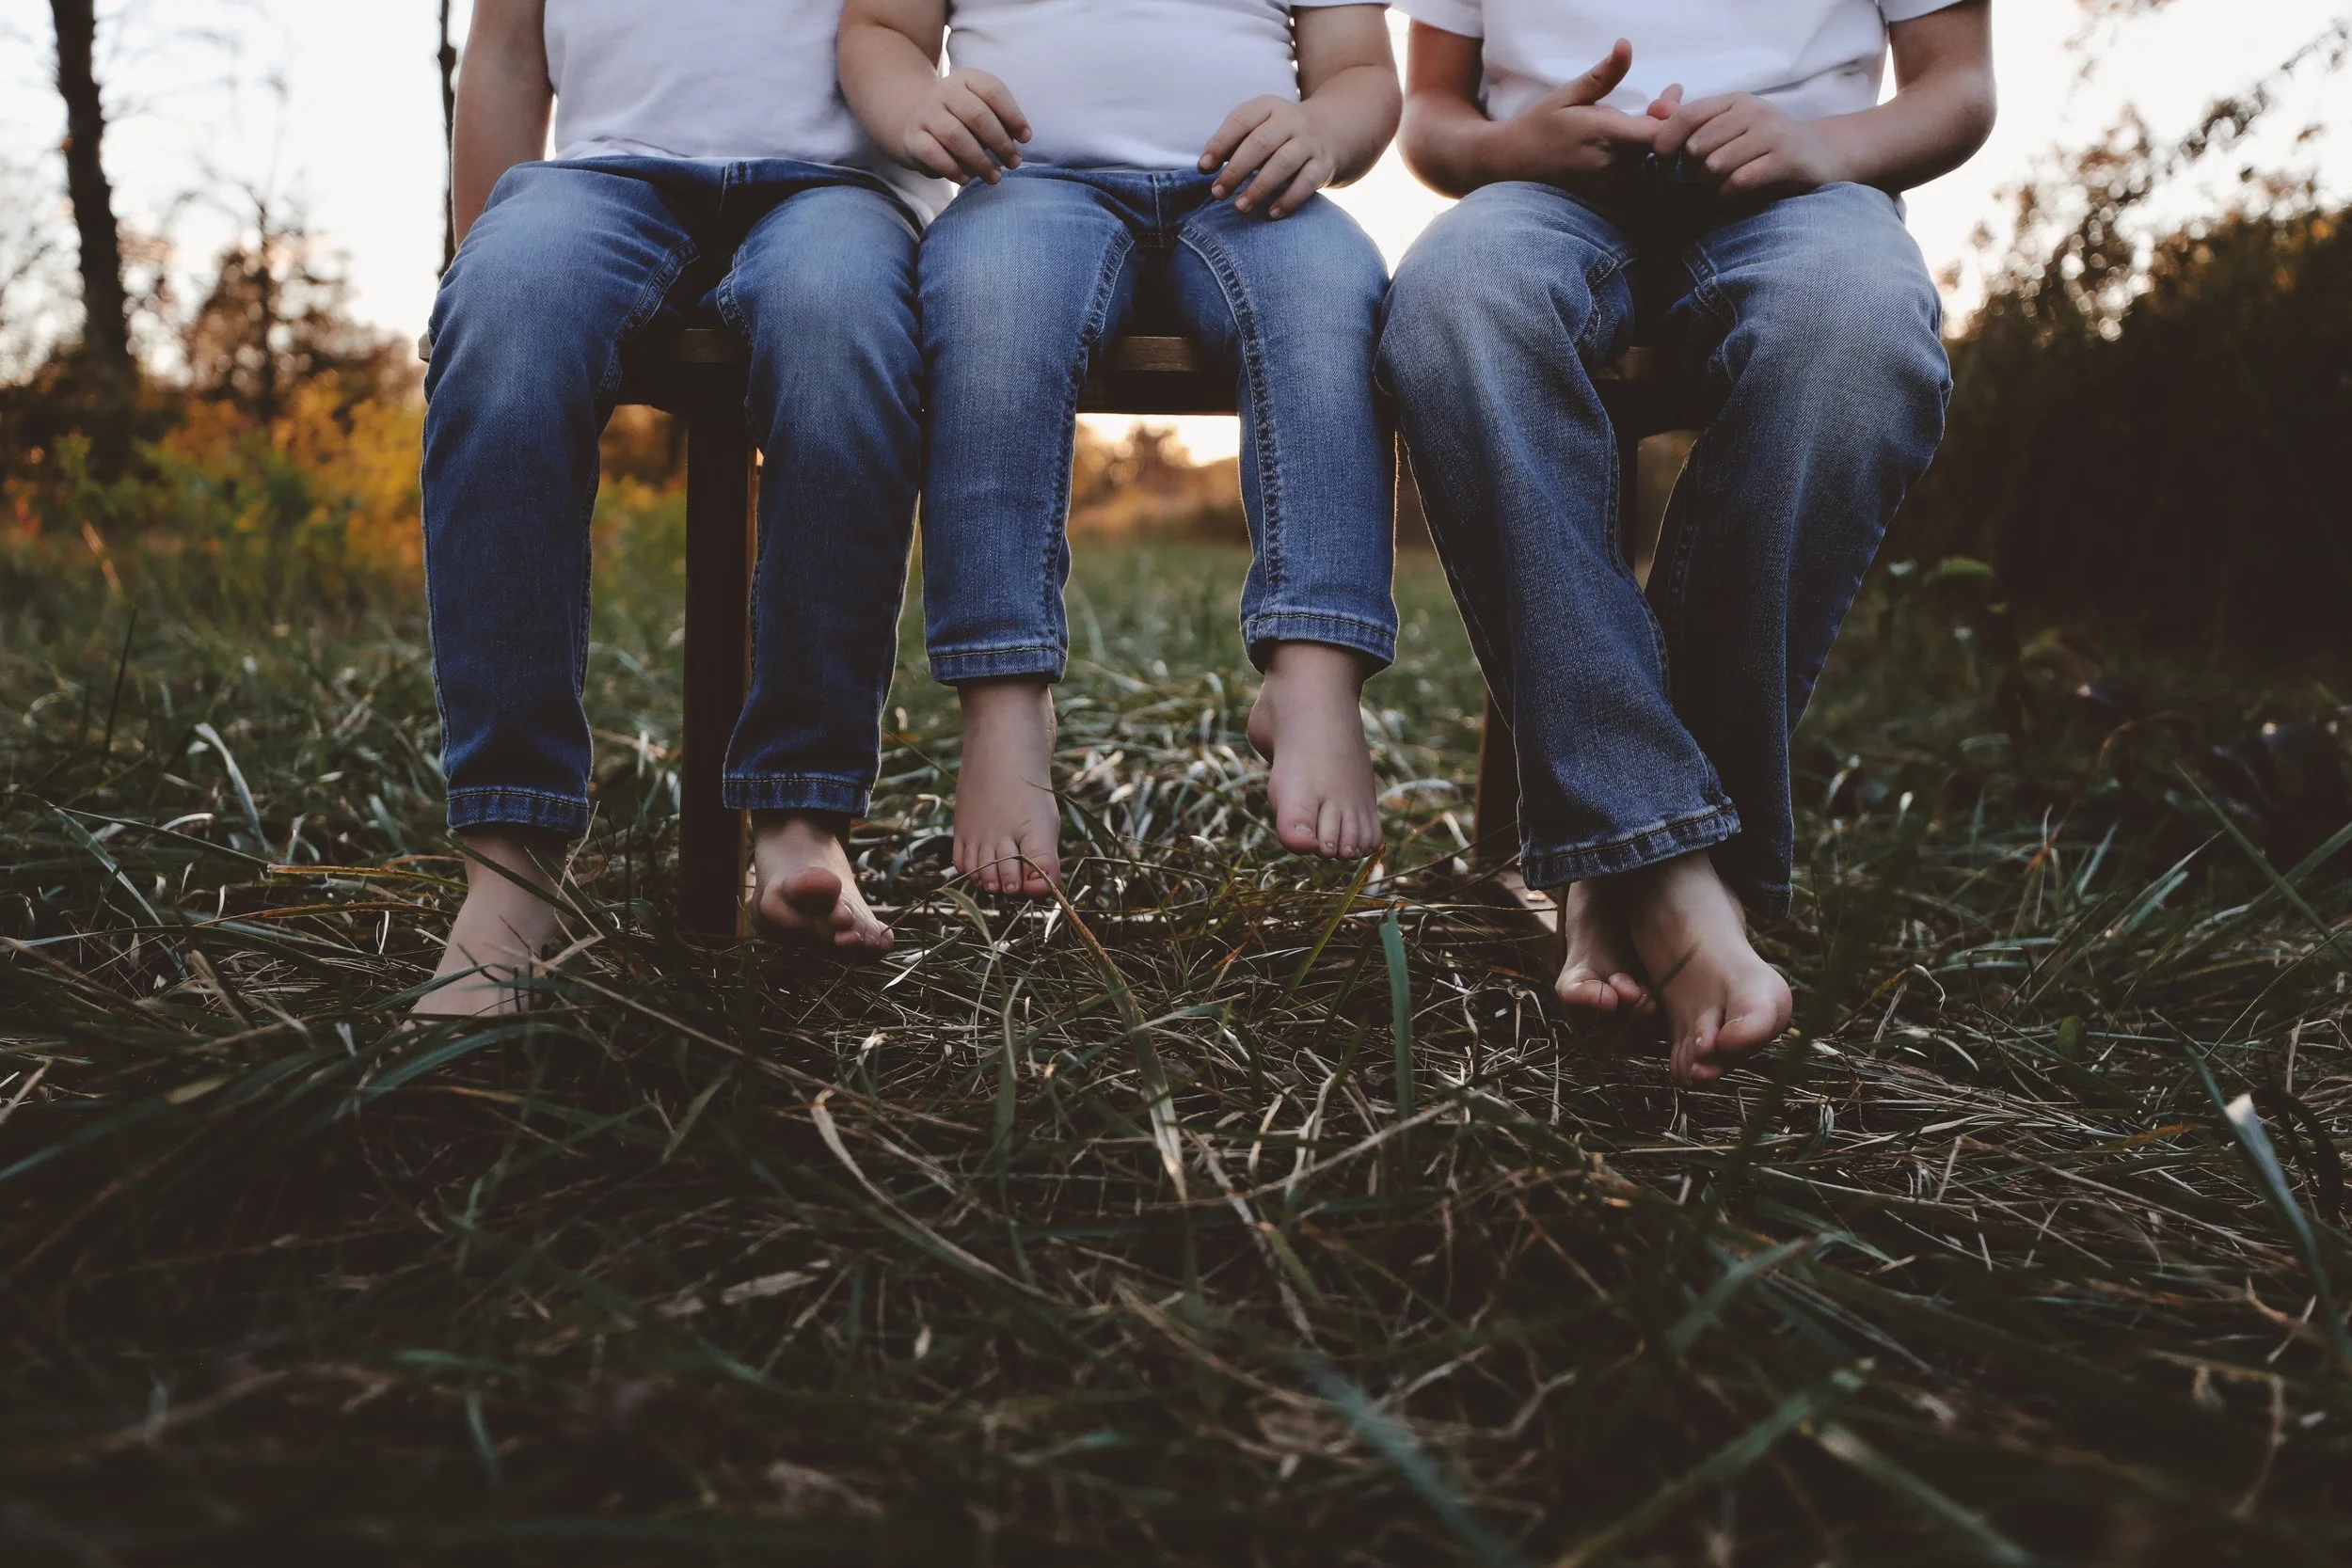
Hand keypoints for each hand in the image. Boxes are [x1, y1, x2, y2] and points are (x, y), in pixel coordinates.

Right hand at [902, 68, 1029, 183]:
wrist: (916, 119)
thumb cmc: (962, 118)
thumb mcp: (982, 109)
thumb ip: (1001, 120)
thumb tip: (1020, 140)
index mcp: (967, 78)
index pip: (993, 91)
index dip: (1013, 115)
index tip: (1026, 139)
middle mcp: (945, 91)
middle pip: (976, 115)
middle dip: (1000, 142)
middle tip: (1014, 163)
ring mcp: (926, 113)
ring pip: (955, 135)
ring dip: (979, 160)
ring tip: (995, 177)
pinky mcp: (914, 137)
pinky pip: (933, 153)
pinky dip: (952, 168)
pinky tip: (966, 179)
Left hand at [1200, 96, 1336, 218]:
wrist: (1329, 131)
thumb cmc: (1277, 135)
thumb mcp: (1256, 127)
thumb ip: (1231, 143)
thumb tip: (1205, 167)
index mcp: (1267, 106)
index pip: (1240, 121)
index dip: (1220, 144)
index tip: (1203, 168)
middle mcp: (1290, 120)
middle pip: (1260, 143)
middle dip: (1236, 170)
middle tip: (1218, 193)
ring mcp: (1309, 141)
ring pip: (1284, 162)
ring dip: (1260, 187)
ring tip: (1240, 207)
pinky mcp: (1323, 163)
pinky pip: (1307, 182)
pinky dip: (1289, 199)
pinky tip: (1272, 213)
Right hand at [1489, 41, 1661, 191]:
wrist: (1513, 163)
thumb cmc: (1541, 125)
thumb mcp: (1569, 94)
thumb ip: (1604, 75)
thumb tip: (1625, 45)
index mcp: (1605, 135)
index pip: (1659, 134)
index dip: (1672, 117)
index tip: (1666, 97)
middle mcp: (1612, 165)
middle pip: (1660, 148)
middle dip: (1667, 122)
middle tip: (1665, 97)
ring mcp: (1611, 185)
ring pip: (1651, 164)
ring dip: (1656, 141)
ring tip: (1650, 114)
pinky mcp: (1608, 197)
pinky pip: (1640, 180)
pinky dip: (1644, 160)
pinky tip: (1634, 142)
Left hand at [1650, 93, 1847, 198]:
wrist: (1824, 155)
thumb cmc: (1767, 145)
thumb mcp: (1730, 126)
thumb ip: (1691, 120)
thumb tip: (1653, 109)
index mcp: (1735, 101)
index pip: (1686, 116)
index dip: (1665, 144)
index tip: (1665, 165)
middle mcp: (1754, 112)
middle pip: (1697, 146)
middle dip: (1691, 171)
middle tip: (1703, 180)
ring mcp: (1772, 134)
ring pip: (1715, 166)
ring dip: (1710, 186)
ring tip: (1721, 188)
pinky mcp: (1786, 160)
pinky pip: (1738, 182)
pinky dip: (1728, 196)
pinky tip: (1734, 197)